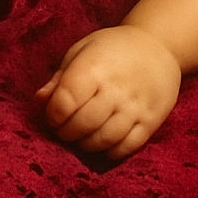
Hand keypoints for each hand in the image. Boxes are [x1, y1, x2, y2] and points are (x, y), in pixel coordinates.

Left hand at [36, 25, 180, 158]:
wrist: (158, 45)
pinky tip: (103, 142)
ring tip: (81, 137)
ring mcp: (135, 106)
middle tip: (64, 130)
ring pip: (104, 140)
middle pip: (82, 125)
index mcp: (93, 67)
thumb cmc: (112, 48)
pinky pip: (127, 148)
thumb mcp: (83, 50)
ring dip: (86, 145)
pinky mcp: (151, 120)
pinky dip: (110, 152)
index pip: (64, 102)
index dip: (52, 115)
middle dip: (66, 133)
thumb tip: (39, 101)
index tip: (52, 116)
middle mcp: (115, 88)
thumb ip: (60, 77)